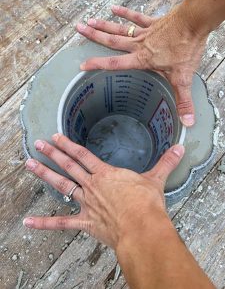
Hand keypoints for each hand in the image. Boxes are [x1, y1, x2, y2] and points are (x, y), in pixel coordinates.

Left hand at [23, 134, 183, 249]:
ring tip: (29, 165)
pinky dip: (45, 223)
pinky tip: (29, 222)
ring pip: (61, 186)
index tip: (56, 137)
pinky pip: (61, 223)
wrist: (143, 228)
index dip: (69, 145)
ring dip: (45, 174)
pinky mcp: (85, 222)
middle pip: (68, 166)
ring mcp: (86, 203)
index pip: (83, 155)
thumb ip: (166, 163)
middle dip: (52, 154)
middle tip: (37, 144)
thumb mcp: (156, 179)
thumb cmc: (146, 204)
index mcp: (106, 174)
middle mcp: (92, 186)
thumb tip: (179, 149)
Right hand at [76, 5, 207, 126]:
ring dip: (104, 25)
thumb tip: (186, 122)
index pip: (115, 64)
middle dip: (94, 36)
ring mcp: (145, 32)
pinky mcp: (153, 23)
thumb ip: (183, 100)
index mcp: (142, 59)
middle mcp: (139, 45)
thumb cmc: (187, 48)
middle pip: (112, 40)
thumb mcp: (183, 77)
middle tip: (80, 29)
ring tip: (89, 22)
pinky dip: (125, 13)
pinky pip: (136, 17)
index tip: (83, 65)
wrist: (195, 21)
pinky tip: (114, 9)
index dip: (98, 64)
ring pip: (120, 29)